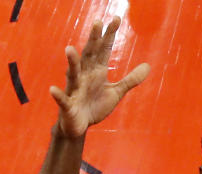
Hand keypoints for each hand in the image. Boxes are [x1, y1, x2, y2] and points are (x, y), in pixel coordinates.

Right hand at [50, 17, 150, 137]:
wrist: (80, 127)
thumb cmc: (95, 106)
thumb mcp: (116, 92)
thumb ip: (130, 79)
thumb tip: (148, 66)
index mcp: (96, 71)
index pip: (103, 50)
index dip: (109, 35)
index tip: (116, 18)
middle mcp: (84, 76)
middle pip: (89, 55)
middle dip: (93, 40)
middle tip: (97, 22)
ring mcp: (75, 90)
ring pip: (73, 74)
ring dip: (71, 62)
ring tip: (69, 49)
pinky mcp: (68, 106)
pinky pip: (63, 100)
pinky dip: (58, 95)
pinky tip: (53, 89)